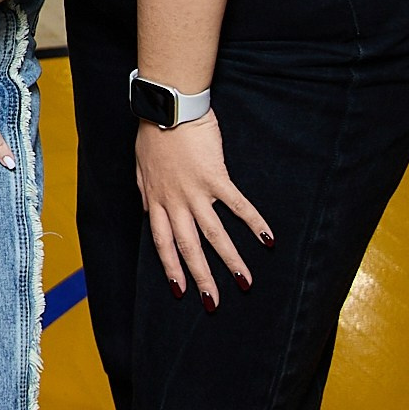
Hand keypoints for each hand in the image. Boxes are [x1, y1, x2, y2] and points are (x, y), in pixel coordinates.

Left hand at [134, 114, 271, 309]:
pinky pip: (237, 205)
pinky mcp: (216, 177)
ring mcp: (195, 191)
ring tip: (245, 282)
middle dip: (201, 277)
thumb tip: (148, 212)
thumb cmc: (153, 133)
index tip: (180, 290)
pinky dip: (253, 223)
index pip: (162, 243)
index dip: (171, 267)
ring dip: (230, 260)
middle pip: (188, 247)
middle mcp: (174, 202)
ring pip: (213, 234)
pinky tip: (268, 239)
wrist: (167, 106)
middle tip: (213, 303)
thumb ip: (146, 193)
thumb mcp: (141, 168)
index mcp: (155, 201)